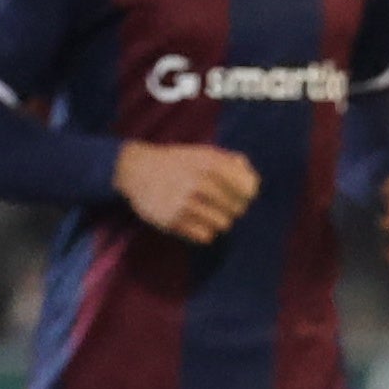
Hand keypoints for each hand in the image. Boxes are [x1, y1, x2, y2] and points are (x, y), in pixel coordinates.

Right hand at [114, 141, 259, 242]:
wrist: (136, 170)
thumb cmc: (176, 162)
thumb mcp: (203, 153)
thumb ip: (231, 162)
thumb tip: (253, 182)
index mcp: (209, 163)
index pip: (249, 188)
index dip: (247, 194)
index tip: (239, 194)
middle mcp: (198, 182)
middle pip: (238, 209)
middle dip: (231, 208)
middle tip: (218, 204)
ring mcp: (184, 202)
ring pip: (223, 224)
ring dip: (217, 220)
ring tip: (205, 212)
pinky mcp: (172, 221)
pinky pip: (205, 236)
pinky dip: (204, 232)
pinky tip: (194, 221)